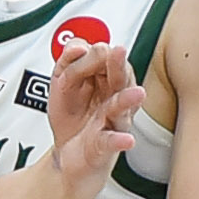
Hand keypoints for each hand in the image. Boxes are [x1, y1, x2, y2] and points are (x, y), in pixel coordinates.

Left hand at [45, 39, 143, 185]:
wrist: (66, 152)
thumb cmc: (72, 114)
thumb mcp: (61, 81)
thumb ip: (68, 59)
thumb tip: (79, 47)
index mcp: (103, 78)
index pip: (102, 58)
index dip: (86, 57)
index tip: (71, 64)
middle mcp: (113, 96)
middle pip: (119, 78)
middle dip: (117, 65)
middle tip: (118, 52)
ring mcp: (112, 120)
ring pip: (121, 107)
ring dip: (127, 99)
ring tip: (136, 94)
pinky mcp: (106, 144)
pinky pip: (114, 141)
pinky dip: (120, 141)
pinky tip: (126, 139)